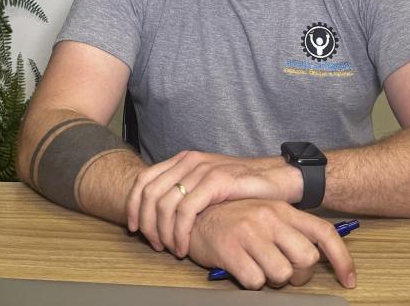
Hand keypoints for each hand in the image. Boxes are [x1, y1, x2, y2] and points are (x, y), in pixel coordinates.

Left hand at [125, 150, 298, 256]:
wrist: (276, 177)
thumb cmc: (243, 186)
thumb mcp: (208, 183)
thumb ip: (186, 190)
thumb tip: (160, 212)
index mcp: (183, 159)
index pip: (144, 179)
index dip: (133, 205)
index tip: (135, 228)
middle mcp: (189, 161)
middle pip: (149, 194)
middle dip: (147, 224)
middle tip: (155, 245)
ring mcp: (202, 169)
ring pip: (165, 204)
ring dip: (163, 233)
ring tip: (172, 249)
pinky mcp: (216, 181)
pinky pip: (186, 210)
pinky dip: (180, 232)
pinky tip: (184, 246)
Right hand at [187, 199, 355, 289]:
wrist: (193, 214)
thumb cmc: (233, 219)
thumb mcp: (266, 216)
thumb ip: (290, 231)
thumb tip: (315, 257)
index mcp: (282, 209)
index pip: (324, 233)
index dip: (342, 259)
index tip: (348, 280)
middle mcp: (269, 217)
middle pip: (306, 260)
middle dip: (298, 275)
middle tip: (282, 272)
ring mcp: (249, 232)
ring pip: (282, 274)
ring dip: (272, 279)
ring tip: (257, 267)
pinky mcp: (230, 249)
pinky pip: (255, 281)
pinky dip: (250, 282)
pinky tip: (240, 268)